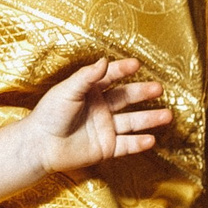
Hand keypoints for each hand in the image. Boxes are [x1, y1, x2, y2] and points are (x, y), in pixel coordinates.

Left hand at [28, 57, 172, 171]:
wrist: (39, 146)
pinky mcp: (106, 148)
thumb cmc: (49, 115)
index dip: (123, 70)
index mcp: (90, 92)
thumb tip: (104, 60)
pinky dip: (139, 143)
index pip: (111, 77)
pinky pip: (126, 145)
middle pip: (127, 98)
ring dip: (150, 119)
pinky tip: (151, 140)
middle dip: (143, 93)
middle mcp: (101, 108)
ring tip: (168, 115)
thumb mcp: (67, 91)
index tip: (136, 65)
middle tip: (159, 88)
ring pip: (132, 122)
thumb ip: (86, 77)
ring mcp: (105, 128)